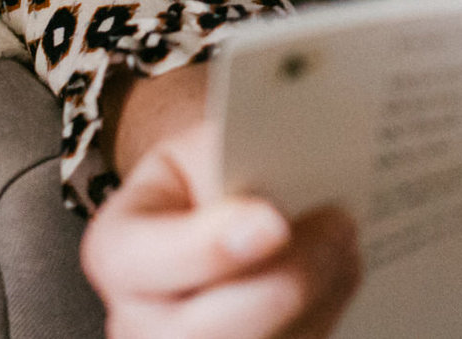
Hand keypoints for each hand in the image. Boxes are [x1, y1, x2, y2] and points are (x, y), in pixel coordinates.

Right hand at [82, 65, 360, 338]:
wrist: (223, 201)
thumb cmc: (216, 167)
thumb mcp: (211, 143)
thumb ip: (233, 163)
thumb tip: (281, 199)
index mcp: (117, 250)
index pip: (143, 261)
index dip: (210, 248)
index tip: (274, 222)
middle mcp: (138, 320)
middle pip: (205, 333)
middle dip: (286, 282)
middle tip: (338, 225)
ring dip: (318, 300)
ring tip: (343, 244)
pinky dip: (325, 316)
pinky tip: (338, 273)